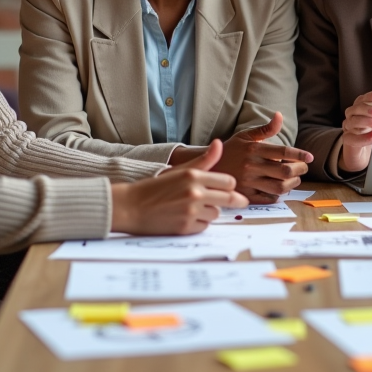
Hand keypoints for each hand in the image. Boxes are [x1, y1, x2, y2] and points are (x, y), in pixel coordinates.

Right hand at [110, 139, 248, 234]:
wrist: (130, 207)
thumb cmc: (155, 187)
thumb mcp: (179, 170)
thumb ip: (204, 160)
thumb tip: (218, 143)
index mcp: (193, 175)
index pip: (228, 182)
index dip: (230, 186)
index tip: (230, 188)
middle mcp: (194, 192)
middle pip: (228, 198)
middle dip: (235, 201)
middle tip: (241, 202)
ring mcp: (190, 211)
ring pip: (216, 214)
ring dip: (210, 212)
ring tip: (194, 208)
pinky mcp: (185, 227)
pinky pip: (204, 226)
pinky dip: (198, 223)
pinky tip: (186, 218)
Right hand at [213, 112, 313, 202]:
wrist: (208, 166)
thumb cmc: (231, 149)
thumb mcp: (246, 136)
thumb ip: (266, 129)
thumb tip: (279, 115)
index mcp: (254, 149)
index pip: (283, 152)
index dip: (300, 155)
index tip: (310, 157)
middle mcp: (252, 166)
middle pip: (285, 171)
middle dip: (299, 170)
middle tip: (303, 168)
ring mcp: (248, 182)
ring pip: (279, 187)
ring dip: (292, 184)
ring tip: (294, 179)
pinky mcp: (245, 195)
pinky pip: (268, 199)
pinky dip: (278, 196)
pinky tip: (279, 189)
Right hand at [339, 88, 371, 172]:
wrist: (362, 153)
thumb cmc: (371, 133)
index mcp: (359, 109)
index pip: (363, 99)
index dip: (371, 95)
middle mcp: (352, 116)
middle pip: (356, 108)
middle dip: (366, 108)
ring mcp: (348, 128)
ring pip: (352, 121)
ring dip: (364, 121)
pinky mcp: (347, 140)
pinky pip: (352, 138)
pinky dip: (363, 137)